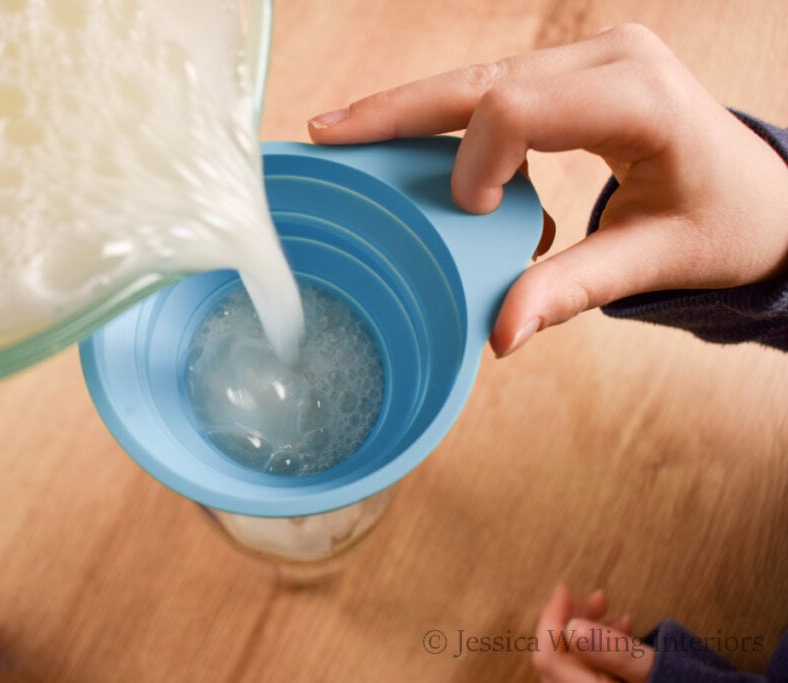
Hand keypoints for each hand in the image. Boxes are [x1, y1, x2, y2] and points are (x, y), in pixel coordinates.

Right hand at [308, 24, 787, 355]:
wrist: (766, 194)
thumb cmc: (725, 225)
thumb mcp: (657, 261)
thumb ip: (573, 290)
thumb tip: (498, 337)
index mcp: (639, 97)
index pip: (516, 110)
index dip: (473, 163)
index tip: (475, 216)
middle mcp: (610, 57)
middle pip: (478, 79)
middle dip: (397, 111)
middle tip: (327, 134)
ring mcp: (591, 56)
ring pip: (476, 77)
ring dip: (411, 112)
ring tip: (350, 136)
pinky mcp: (575, 71)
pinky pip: (494, 86)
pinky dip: (446, 118)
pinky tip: (407, 140)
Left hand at [534, 585, 654, 681]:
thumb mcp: (658, 671)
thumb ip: (615, 651)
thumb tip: (571, 627)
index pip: (548, 658)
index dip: (551, 619)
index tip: (565, 588)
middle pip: (558, 657)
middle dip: (573, 620)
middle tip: (599, 597)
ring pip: (574, 662)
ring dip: (590, 632)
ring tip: (619, 614)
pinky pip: (590, 670)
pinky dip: (601, 648)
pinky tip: (624, 632)